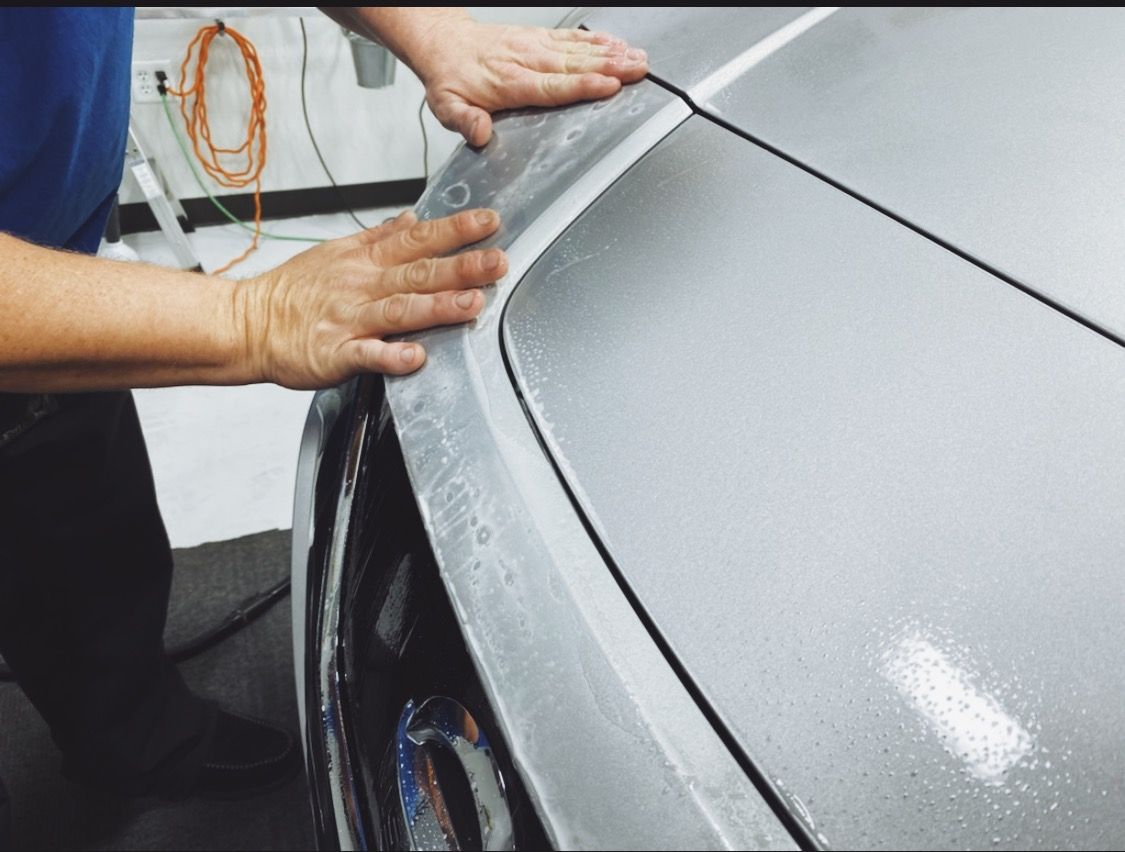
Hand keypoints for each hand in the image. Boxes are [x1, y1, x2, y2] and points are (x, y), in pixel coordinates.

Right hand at [235, 209, 505, 388]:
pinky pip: (366, 354)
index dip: (454, 230)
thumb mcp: (336, 251)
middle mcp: (362, 286)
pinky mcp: (335, 353)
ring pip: (399, 310)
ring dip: (436, 307)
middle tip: (496, 263)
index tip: (488, 222)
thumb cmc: (292, 292)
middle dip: (460, 267)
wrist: (248, 324)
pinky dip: (390, 356)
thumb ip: (378, 237)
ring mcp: (349, 320)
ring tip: (470, 305)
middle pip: (417, 272)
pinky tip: (415, 357)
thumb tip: (411, 220)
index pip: (417, 239)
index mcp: (364, 260)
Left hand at [413, 15, 648, 145]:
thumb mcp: (447, 106)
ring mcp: (534, 45)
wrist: (444, 43)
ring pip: (577, 50)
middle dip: (609, 67)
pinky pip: (570, 38)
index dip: (582, 86)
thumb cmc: (450, 78)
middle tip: (638, 70)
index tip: (608, 85)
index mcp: (509, 82)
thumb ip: (464, 121)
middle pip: (574, 65)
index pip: (552, 86)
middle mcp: (526, 59)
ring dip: (609, 54)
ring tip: (637, 59)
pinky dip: (595, 40)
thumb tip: (480, 134)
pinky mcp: (538, 37)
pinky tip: (615, 44)